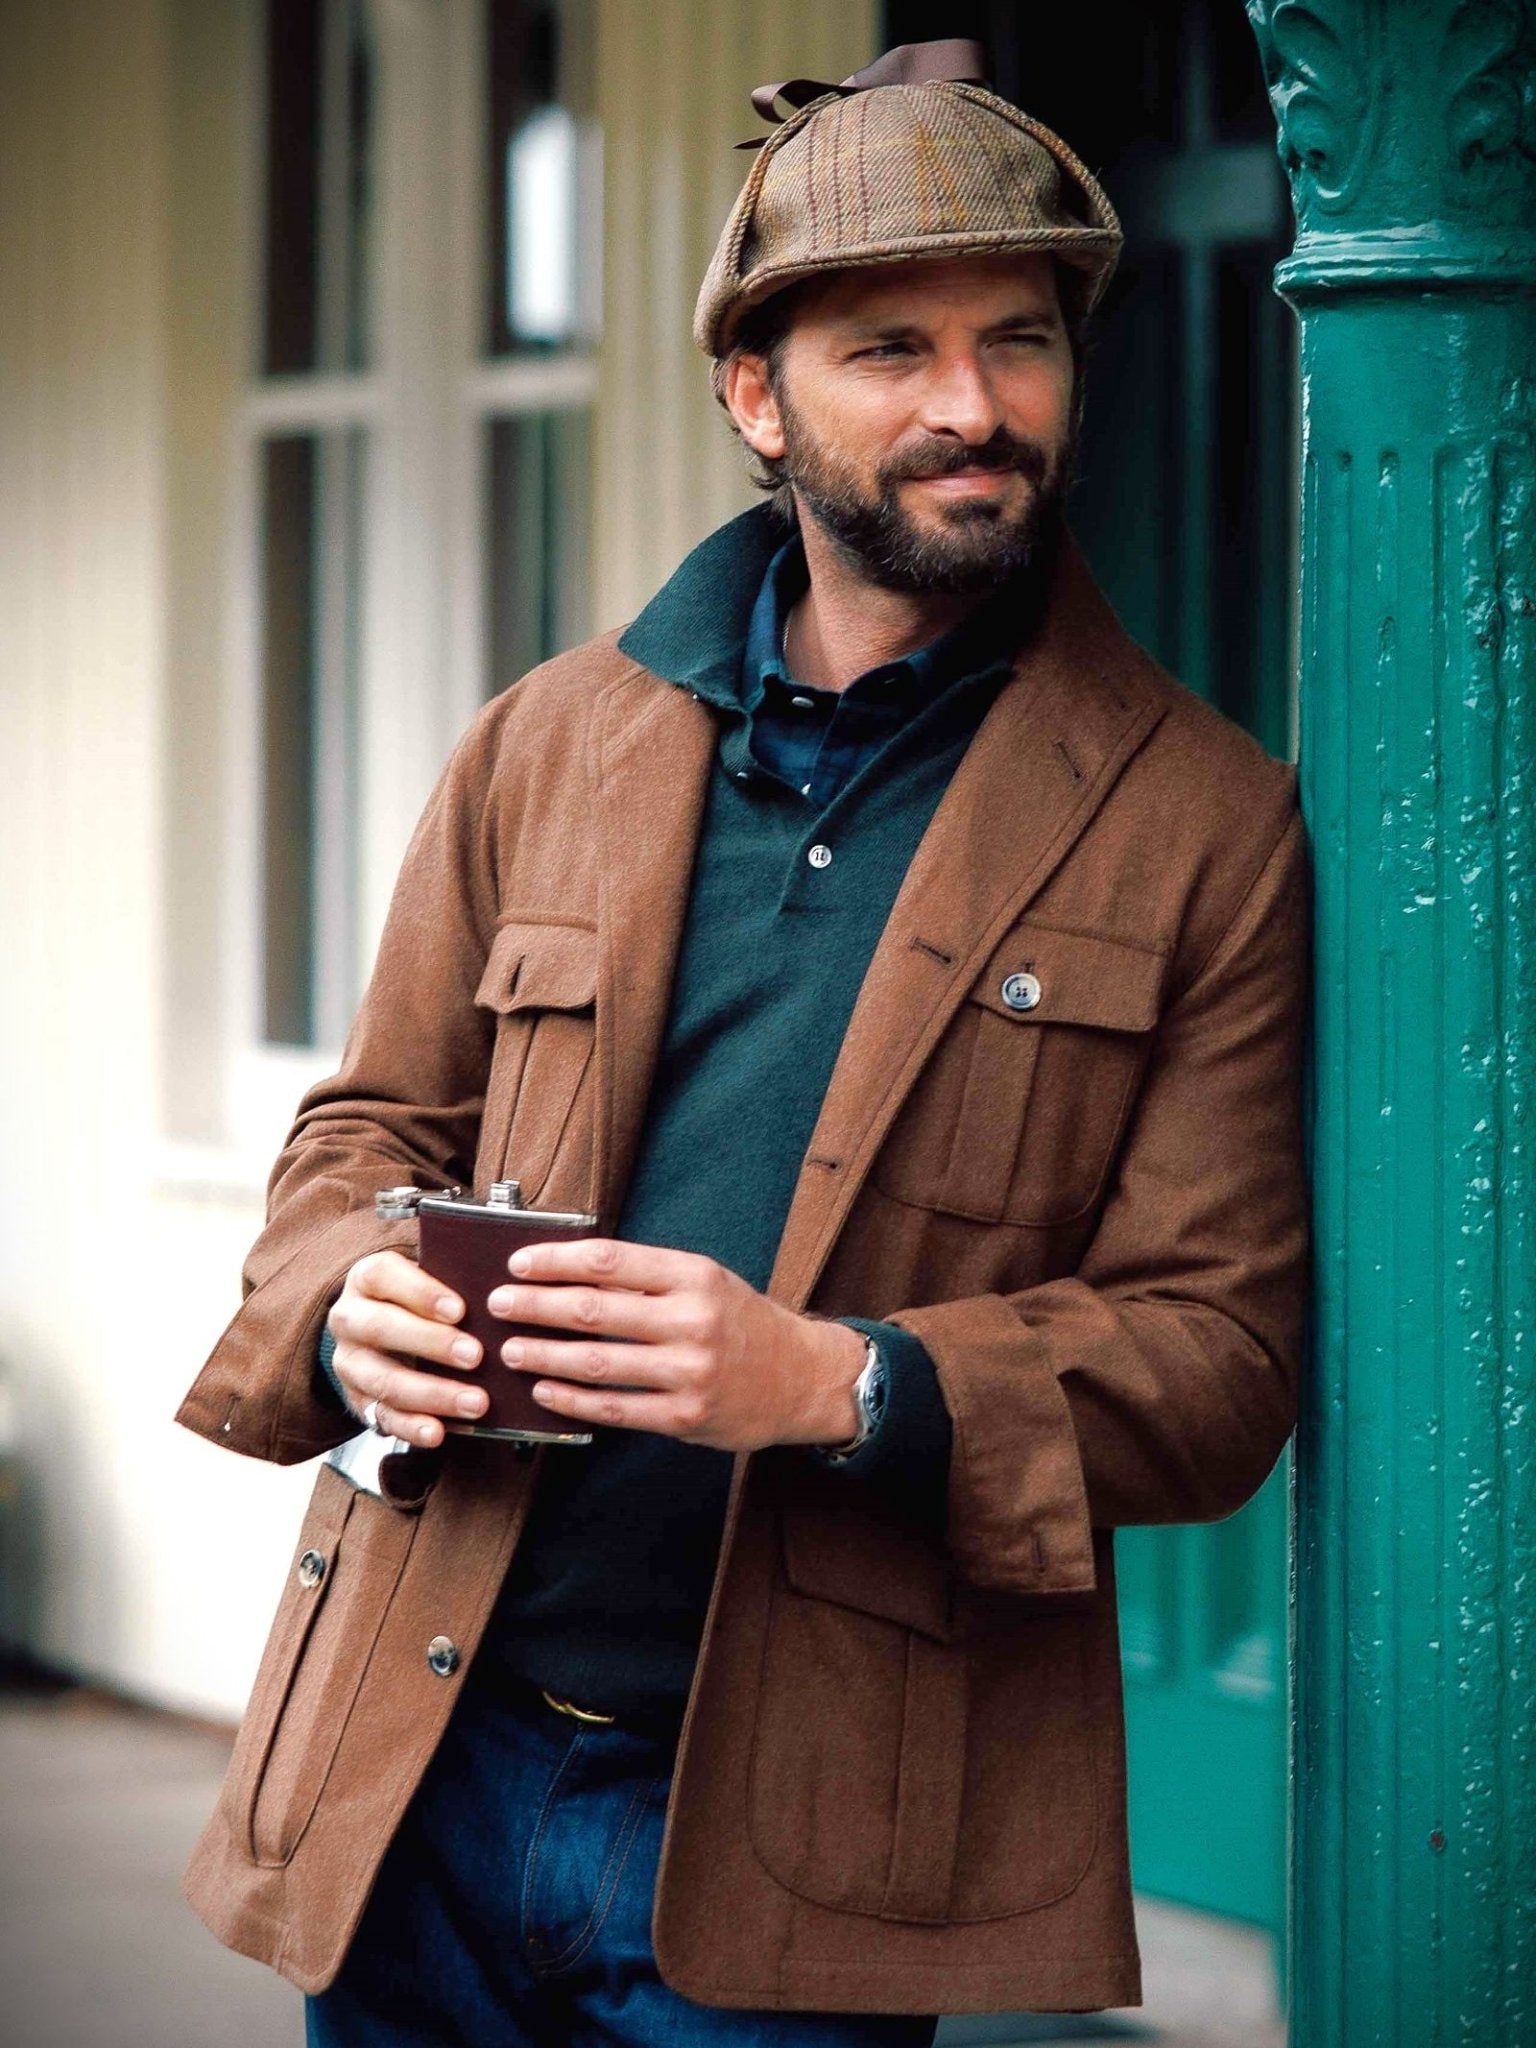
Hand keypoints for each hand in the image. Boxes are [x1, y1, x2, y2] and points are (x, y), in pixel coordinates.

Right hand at [326, 1249, 488, 1447]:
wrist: (382, 1332)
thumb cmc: (421, 1299)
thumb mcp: (430, 1277)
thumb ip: (455, 1278)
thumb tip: (502, 1291)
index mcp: (366, 1278)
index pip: (383, 1276)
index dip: (421, 1292)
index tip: (460, 1310)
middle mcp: (349, 1318)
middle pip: (380, 1327)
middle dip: (430, 1343)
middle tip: (476, 1356)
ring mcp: (350, 1363)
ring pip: (383, 1379)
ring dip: (431, 1393)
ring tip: (476, 1402)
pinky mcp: (357, 1400)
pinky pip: (381, 1417)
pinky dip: (411, 1427)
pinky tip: (438, 1432)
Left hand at [486, 1239, 865, 1452]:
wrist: (801, 1377)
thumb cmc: (741, 1322)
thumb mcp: (703, 1282)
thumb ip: (645, 1278)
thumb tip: (568, 1271)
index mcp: (694, 1276)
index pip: (609, 1261)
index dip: (556, 1261)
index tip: (518, 1263)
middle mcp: (694, 1321)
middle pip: (595, 1310)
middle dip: (536, 1306)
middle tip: (498, 1303)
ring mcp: (690, 1372)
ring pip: (598, 1363)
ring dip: (544, 1355)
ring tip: (510, 1349)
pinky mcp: (686, 1416)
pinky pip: (615, 1408)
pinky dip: (572, 1399)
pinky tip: (545, 1390)